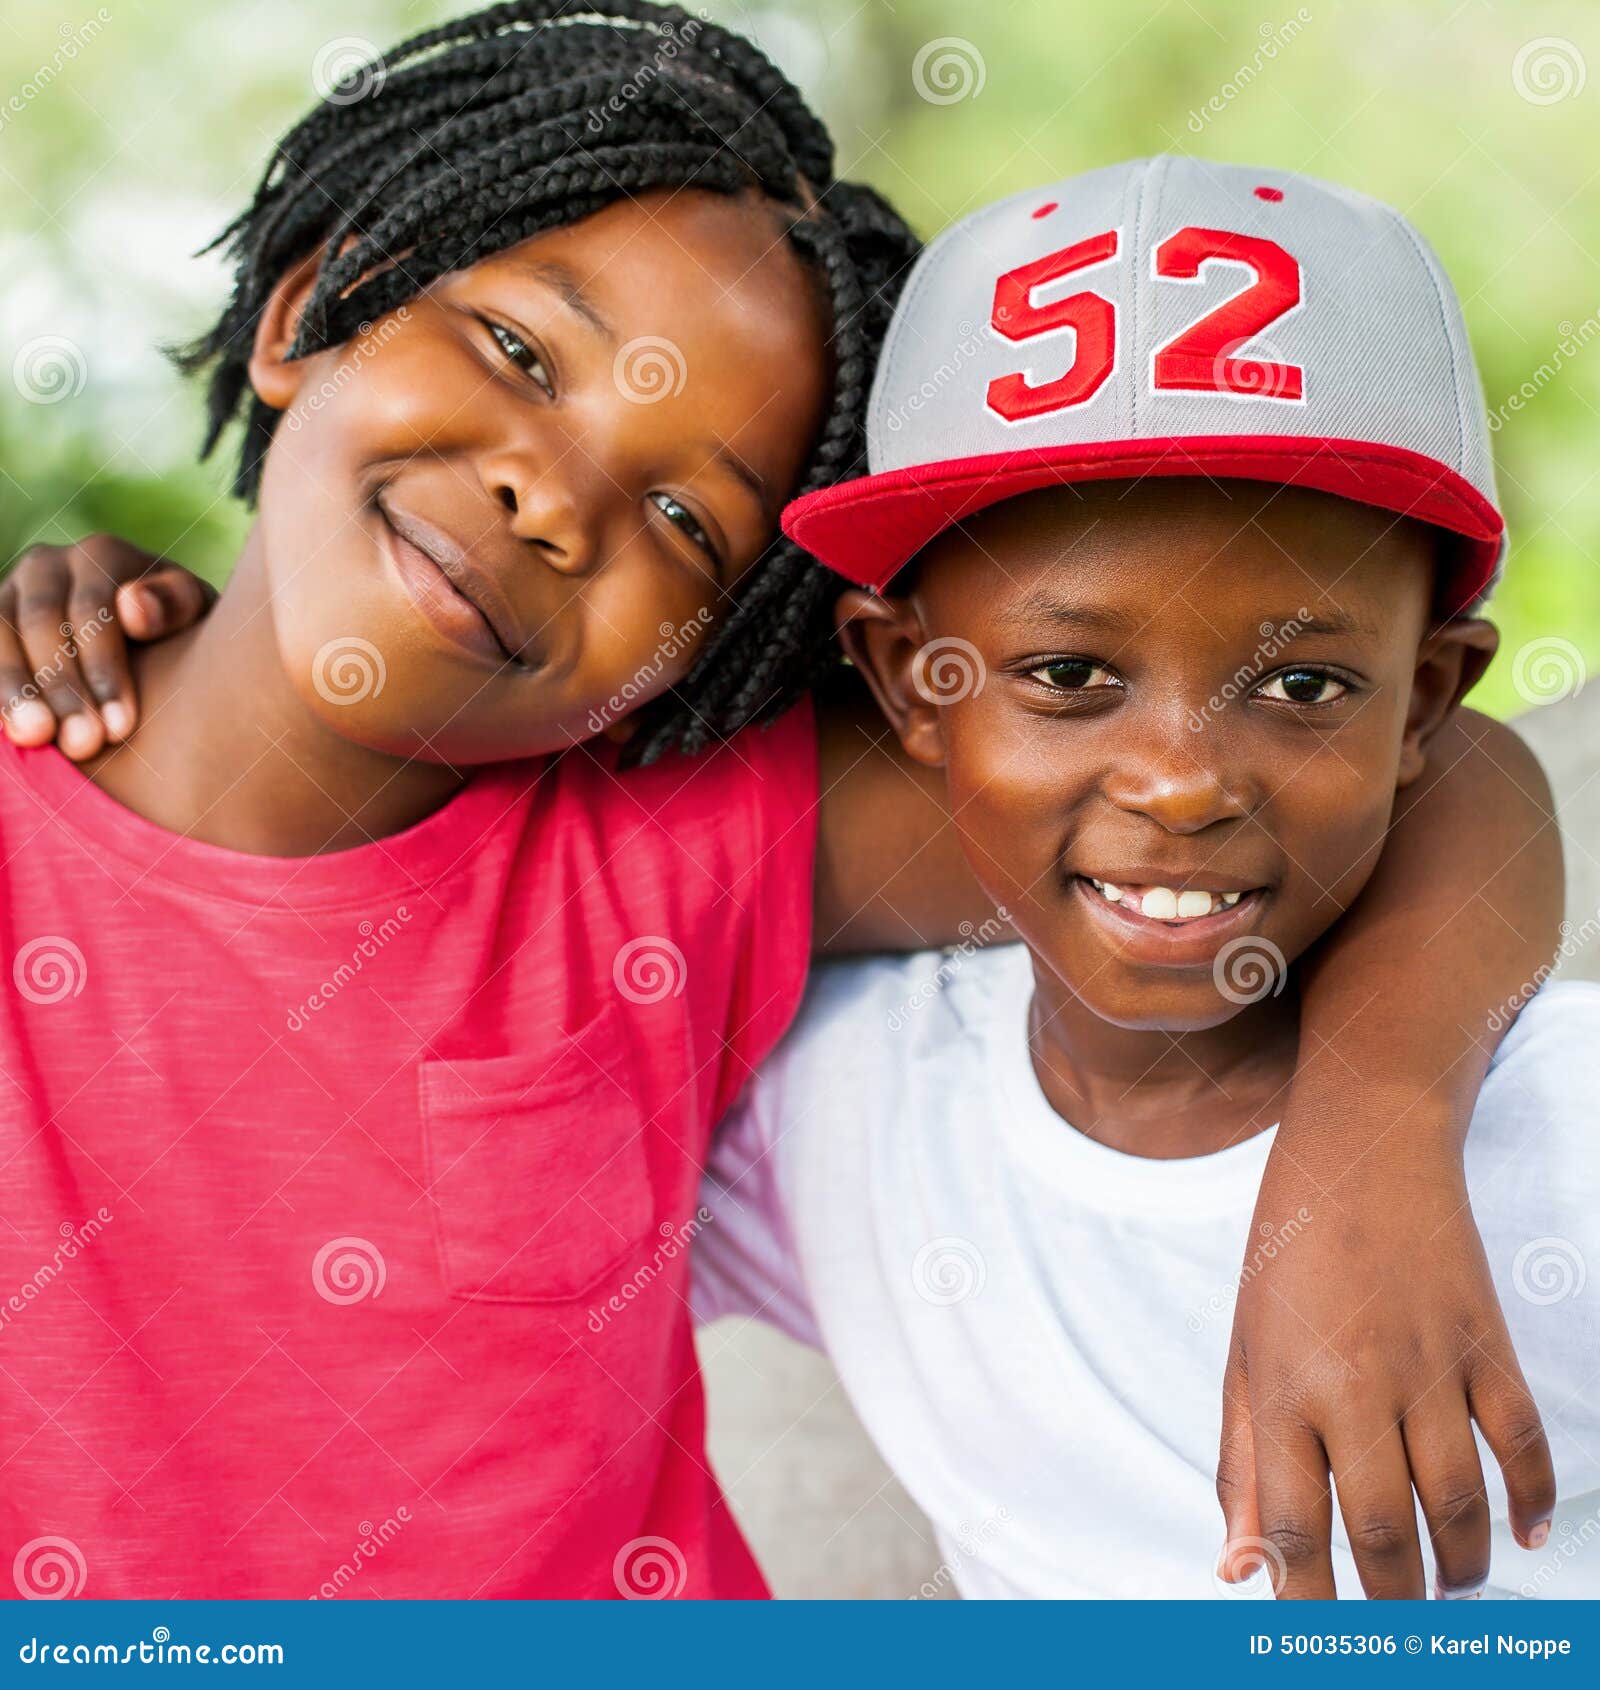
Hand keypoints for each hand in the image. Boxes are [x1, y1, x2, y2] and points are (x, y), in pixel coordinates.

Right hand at [0, 534, 214, 758]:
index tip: (122, 727)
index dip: (104, 670)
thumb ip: (174, 604)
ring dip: (14, 690)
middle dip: (63, 689)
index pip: (93, 609)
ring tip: (35, 739)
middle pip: (42, 623)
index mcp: (101, 555)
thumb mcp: (193, 612)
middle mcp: (47, 565)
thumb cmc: (179, 628)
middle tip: (83, 744)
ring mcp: (10, 591)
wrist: (149, 637)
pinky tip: (7, 729)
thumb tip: (132, 608)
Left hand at [1217, 1138, 1555, 1599]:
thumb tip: (1235, 1570)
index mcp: (1282, 1385)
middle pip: (1381, 1531)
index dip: (1304, 1599)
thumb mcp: (1243, 1349)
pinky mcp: (1484, 1342)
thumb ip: (1239, 1462)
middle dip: (1389, 1604)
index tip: (1314, 1635)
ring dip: (1457, 1567)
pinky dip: (1533, 1501)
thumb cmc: (1287, 1253)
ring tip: (1446, 1588)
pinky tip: (1523, 1536)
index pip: (1295, 1526)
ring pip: (1457, 1504)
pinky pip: (1523, 1443)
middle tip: (1393, 1629)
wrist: (1362, 1147)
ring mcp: (1427, 1363)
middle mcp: (1354, 1382)